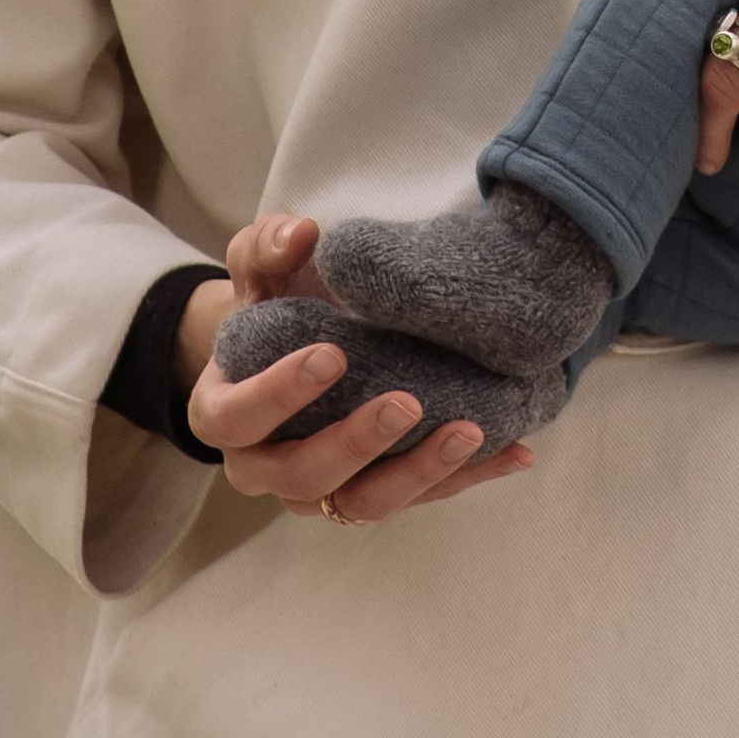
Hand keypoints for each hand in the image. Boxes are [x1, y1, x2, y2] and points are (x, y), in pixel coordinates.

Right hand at [180, 214, 535, 524]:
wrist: (302, 342)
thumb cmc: (275, 302)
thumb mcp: (261, 265)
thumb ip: (268, 245)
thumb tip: (302, 234)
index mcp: (224, 414)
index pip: (236, 419)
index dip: (277, 396)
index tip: (332, 354)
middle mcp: (265, 467)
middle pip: (301, 477)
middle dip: (355, 444)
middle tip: (405, 402)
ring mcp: (321, 489)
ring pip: (362, 503)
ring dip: (418, 474)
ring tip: (468, 431)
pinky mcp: (373, 492)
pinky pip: (419, 497)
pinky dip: (468, 477)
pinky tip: (515, 451)